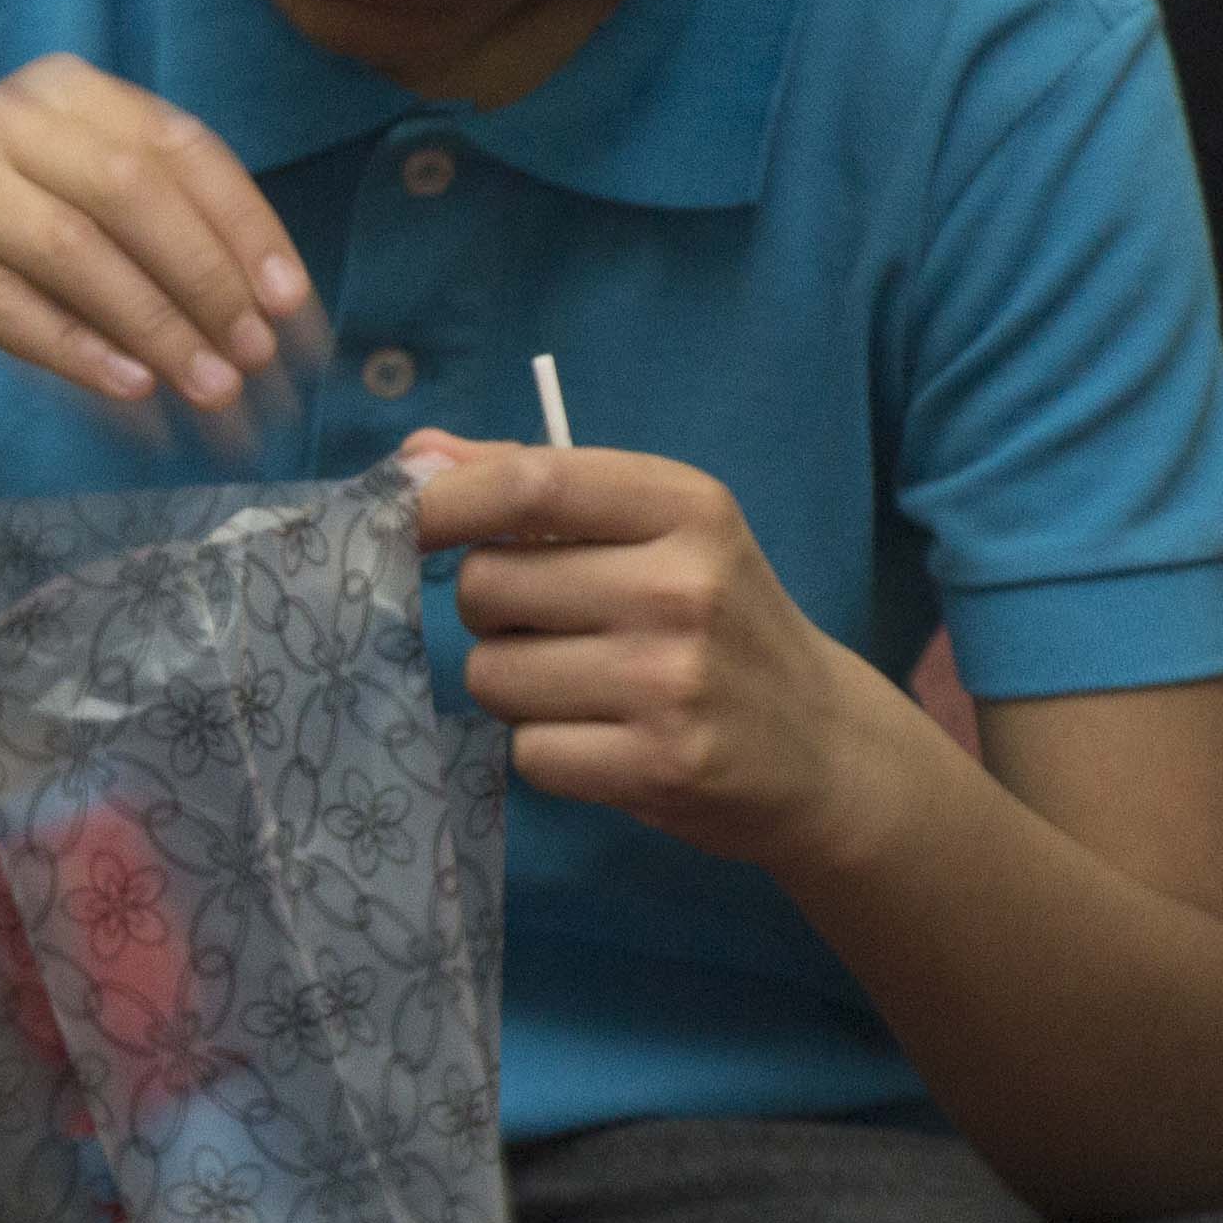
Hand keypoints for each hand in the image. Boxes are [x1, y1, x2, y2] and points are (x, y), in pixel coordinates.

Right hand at [0, 56, 313, 424]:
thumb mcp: (65, 214)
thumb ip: (150, 232)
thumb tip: (267, 311)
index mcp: (65, 91)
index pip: (182, 146)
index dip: (246, 225)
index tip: (291, 304)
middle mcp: (6, 112)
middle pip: (135, 192)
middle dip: (207, 280)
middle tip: (253, 360)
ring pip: (77, 249)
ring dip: (155, 326)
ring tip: (208, 389)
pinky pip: (7, 303)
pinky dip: (78, 350)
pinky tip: (130, 391)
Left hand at [408, 433, 938, 869]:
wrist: (821, 747)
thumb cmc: (716, 622)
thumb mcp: (658, 531)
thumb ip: (536, 486)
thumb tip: (415, 457)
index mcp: (685, 506)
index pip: (529, 483)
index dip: (442, 503)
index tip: (402, 522)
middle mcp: (683, 586)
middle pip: (487, 586)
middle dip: (491, 612)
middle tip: (553, 627)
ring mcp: (672, 680)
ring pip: (492, 675)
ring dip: (514, 686)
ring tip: (586, 686)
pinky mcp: (659, 766)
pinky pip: (526, 752)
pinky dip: (547, 750)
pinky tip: (605, 740)